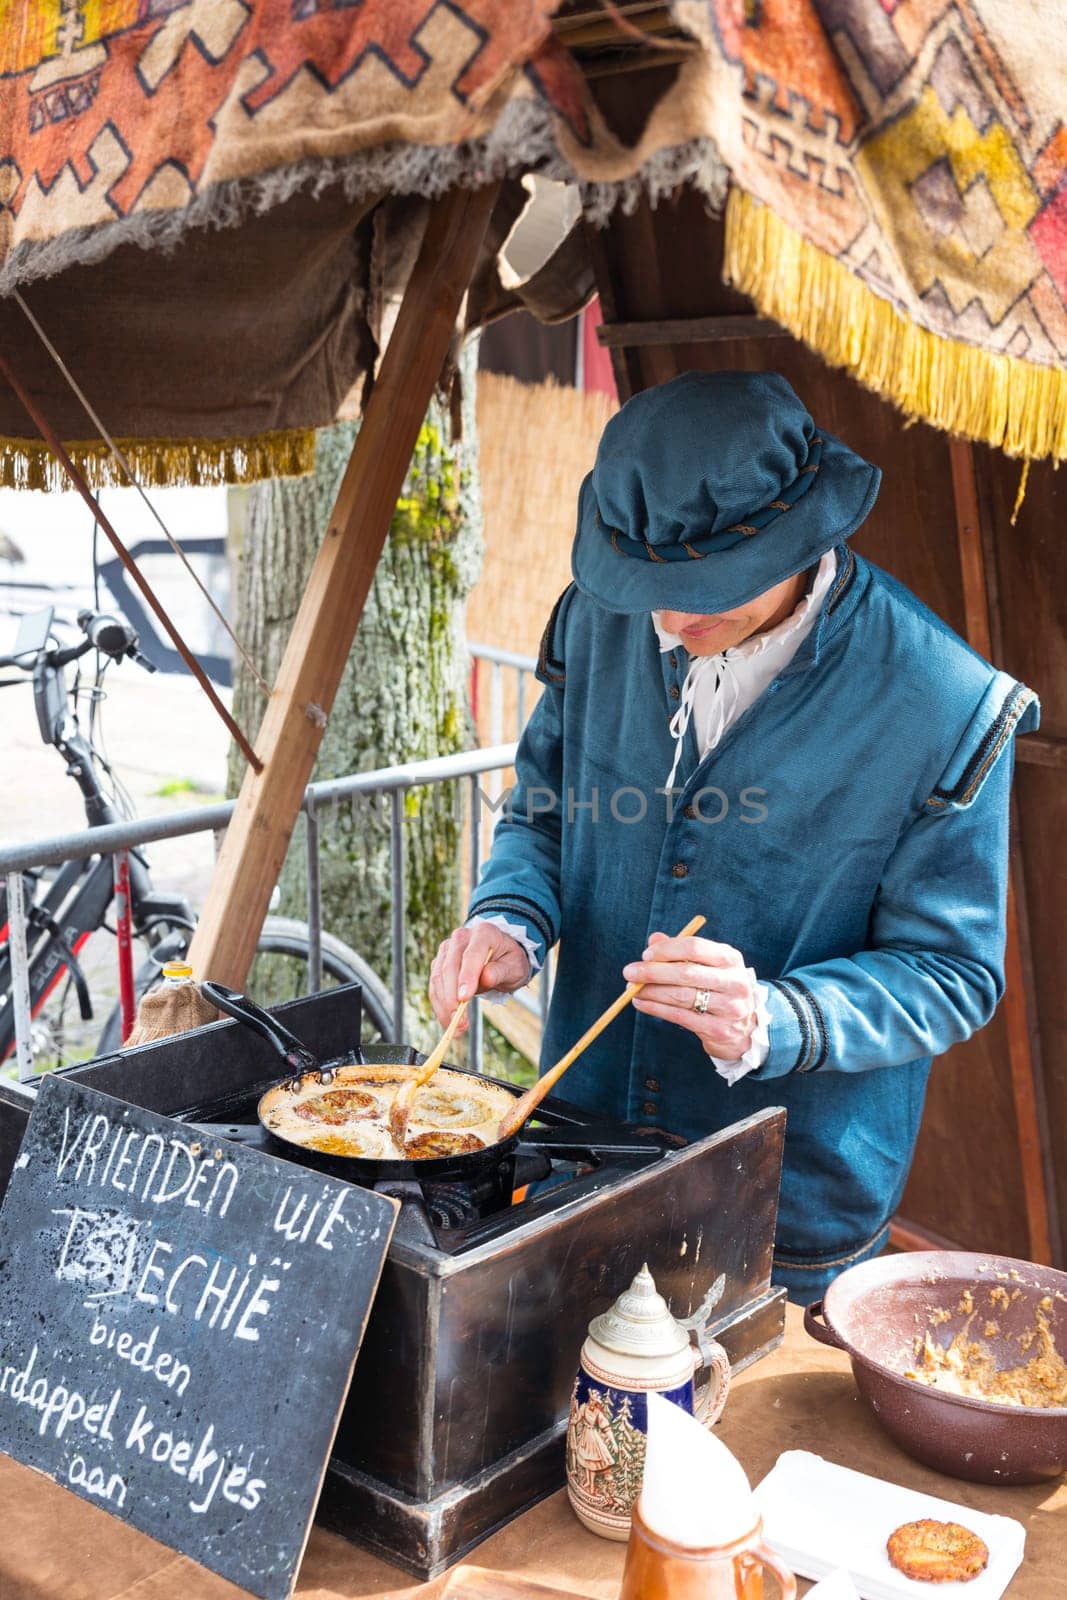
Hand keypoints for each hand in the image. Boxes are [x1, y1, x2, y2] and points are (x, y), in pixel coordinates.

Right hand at [429, 923, 530, 1030]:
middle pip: (450, 967)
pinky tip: (448, 1021)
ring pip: (438, 977)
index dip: (466, 977)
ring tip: (456, 1027)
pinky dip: (439, 1005)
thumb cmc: (509, 959)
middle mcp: (461, 937)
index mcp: (483, 933)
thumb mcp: (514, 966)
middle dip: (452, 998)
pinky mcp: (439, 962)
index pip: (471, 955)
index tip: (464, 999)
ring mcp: (447, 949)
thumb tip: (485, 978)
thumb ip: (500, 971)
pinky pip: (435, 985)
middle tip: (460, 1022)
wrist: (501, 953)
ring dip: (444, 1005)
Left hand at [624, 931, 757, 1058]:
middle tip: (629, 972)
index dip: (666, 950)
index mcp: (731, 958)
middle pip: (686, 973)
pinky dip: (655, 1008)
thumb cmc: (718, 987)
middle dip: (652, 972)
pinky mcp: (718, 1029)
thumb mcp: (707, 965)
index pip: (694, 947)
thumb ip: (681, 951)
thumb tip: (653, 940)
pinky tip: (641, 1002)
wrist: (745, 1027)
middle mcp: (734, 982)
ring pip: (680, 996)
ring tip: (632, 989)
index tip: (646, 955)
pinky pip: (679, 1016)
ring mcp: (729, 1007)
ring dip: (651, 991)